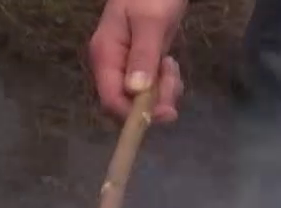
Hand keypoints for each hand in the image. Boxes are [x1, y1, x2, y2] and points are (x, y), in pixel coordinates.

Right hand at [87, 0, 186, 122]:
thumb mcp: (151, 21)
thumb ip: (143, 55)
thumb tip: (135, 91)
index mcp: (105, 54)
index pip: (111, 99)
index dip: (135, 113)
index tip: (166, 112)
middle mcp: (111, 65)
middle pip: (126, 103)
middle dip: (153, 102)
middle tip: (174, 80)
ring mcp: (125, 65)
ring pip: (140, 98)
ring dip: (162, 92)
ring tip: (172, 66)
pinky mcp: (139, 63)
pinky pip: (149, 86)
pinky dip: (163, 84)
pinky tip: (170, 65)